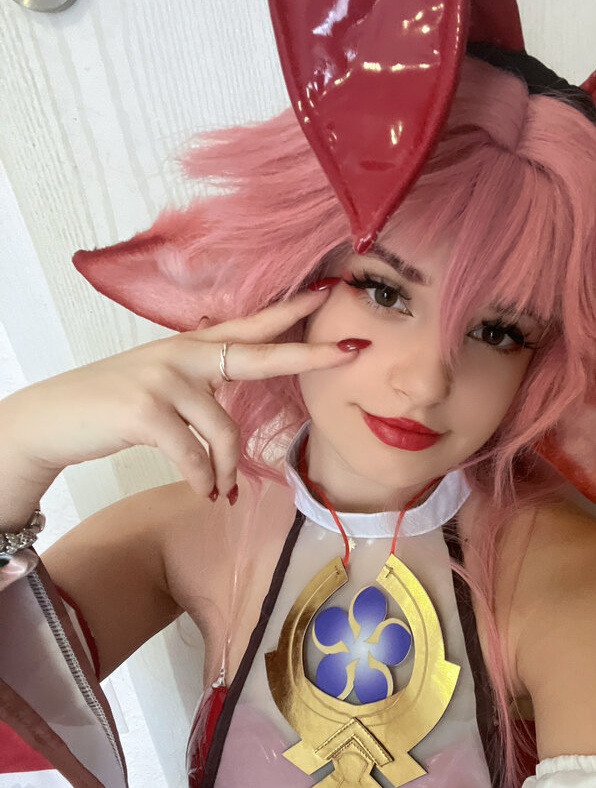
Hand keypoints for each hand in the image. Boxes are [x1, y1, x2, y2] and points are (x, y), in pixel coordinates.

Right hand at [0, 286, 355, 506]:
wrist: (53, 420)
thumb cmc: (113, 407)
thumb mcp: (162, 383)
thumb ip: (201, 385)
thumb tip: (235, 410)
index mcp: (191, 347)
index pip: (250, 326)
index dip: (290, 312)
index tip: (330, 294)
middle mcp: (183, 354)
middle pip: (259, 356)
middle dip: (308, 355)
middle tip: (350, 352)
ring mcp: (164, 379)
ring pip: (225, 431)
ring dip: (225, 470)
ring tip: (220, 490)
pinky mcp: (147, 411)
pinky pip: (195, 456)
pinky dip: (202, 480)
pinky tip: (202, 493)